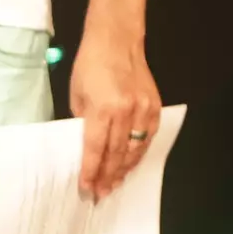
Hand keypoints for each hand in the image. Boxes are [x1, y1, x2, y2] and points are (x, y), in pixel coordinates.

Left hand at [69, 26, 160, 199]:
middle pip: (117, 154)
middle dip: (108, 176)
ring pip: (135, 150)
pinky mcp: (155, 106)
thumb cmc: (90, 64)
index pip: (96, 149)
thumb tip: (88, 147)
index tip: (87, 188)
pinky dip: (139, 153)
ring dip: (125, 170)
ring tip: (115, 183)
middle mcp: (126, 112)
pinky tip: (130, 163)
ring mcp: (143, 109)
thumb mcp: (77, 94)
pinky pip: (147, 138)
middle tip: (101, 193)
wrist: (117, 40)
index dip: (91, 171)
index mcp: (102, 108)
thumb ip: (83, 121)